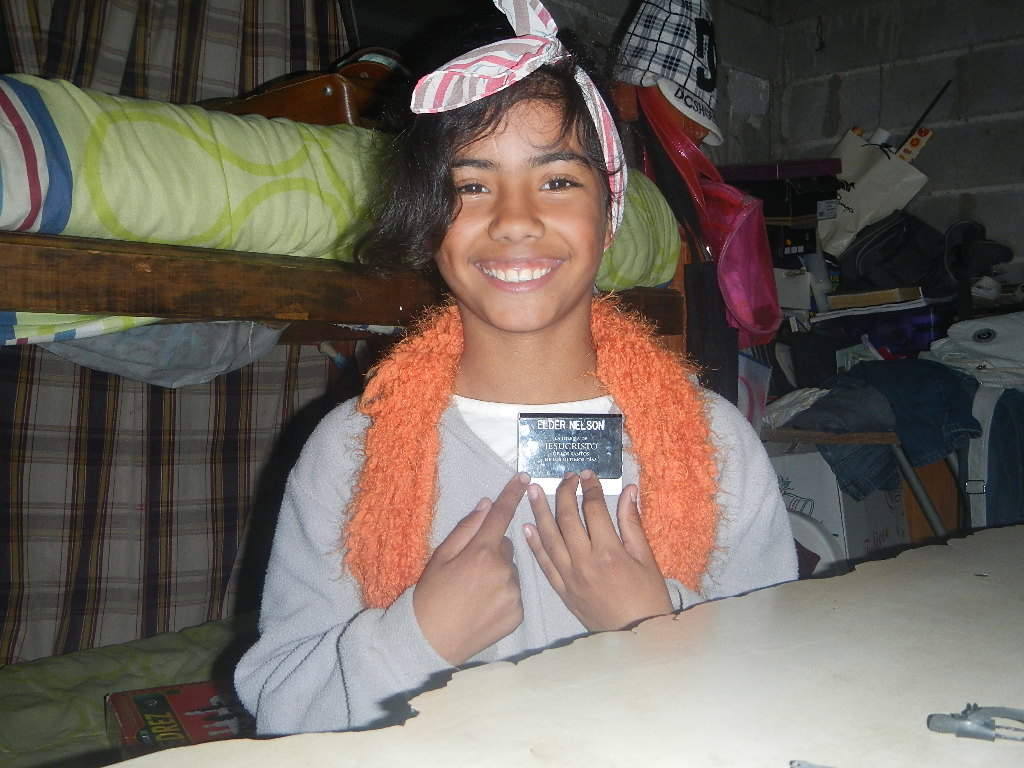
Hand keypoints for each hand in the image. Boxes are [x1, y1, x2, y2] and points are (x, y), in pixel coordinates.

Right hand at [413, 472, 528, 665]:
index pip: (501, 515)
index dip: (512, 494)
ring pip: (510, 571)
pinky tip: (484, 607)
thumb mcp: (440, 558)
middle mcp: (503, 570)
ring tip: (475, 593)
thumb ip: (466, 529)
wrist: (431, 642)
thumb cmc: (430, 597)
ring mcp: (513, 594)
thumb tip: (486, 504)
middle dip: (491, 552)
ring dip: (498, 575)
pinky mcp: (518, 613)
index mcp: (481, 553)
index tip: (524, 477)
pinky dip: (503, 596)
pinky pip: (514, 594)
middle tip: (469, 570)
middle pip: (504, 547)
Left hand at [524, 470, 671, 631]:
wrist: (637, 635)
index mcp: (609, 552)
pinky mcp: (562, 591)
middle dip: (564, 493)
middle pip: (567, 518)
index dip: (590, 488)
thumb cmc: (648, 597)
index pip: (594, 509)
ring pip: (549, 538)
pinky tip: (526, 527)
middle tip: (565, 477)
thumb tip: (630, 490)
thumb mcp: (646, 558)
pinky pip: (544, 564)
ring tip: (533, 491)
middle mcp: (584, 562)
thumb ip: (632, 523)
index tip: (588, 475)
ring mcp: (570, 577)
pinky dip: (534, 544)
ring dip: (539, 512)